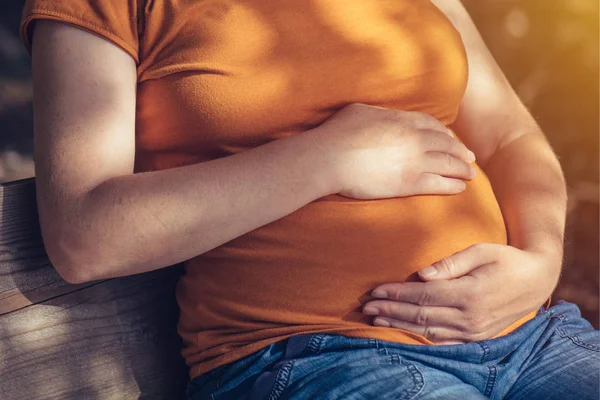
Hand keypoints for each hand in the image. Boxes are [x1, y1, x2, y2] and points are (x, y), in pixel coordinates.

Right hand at [310, 103, 476, 199]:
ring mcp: (414, 160)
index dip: (444, 133)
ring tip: (471, 174)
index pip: (432, 125)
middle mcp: (414, 138)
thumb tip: (382, 114)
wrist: (330, 158)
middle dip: (460, 151)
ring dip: (462, 169)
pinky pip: (439, 184)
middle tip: (469, 157)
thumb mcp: (360, 111)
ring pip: (448, 164)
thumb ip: (378, 112)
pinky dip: (453, 185)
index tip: (451, 138)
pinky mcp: (410, 183)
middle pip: (446, 144)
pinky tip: (460, 188)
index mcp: (402, 119)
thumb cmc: (337, 134)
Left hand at [362, 243, 560, 342]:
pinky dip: (420, 338)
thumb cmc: (506, 259)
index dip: (396, 294)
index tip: (375, 291)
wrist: (537, 280)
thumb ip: (451, 263)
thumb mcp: (482, 251)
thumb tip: (421, 274)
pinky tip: (403, 333)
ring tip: (377, 319)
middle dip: (391, 310)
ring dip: (400, 325)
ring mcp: (474, 331)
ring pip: (428, 331)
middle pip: (420, 316)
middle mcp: (470, 317)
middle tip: (367, 307)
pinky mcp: (477, 338)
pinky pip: (443, 341)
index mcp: (470, 294)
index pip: (423, 296)